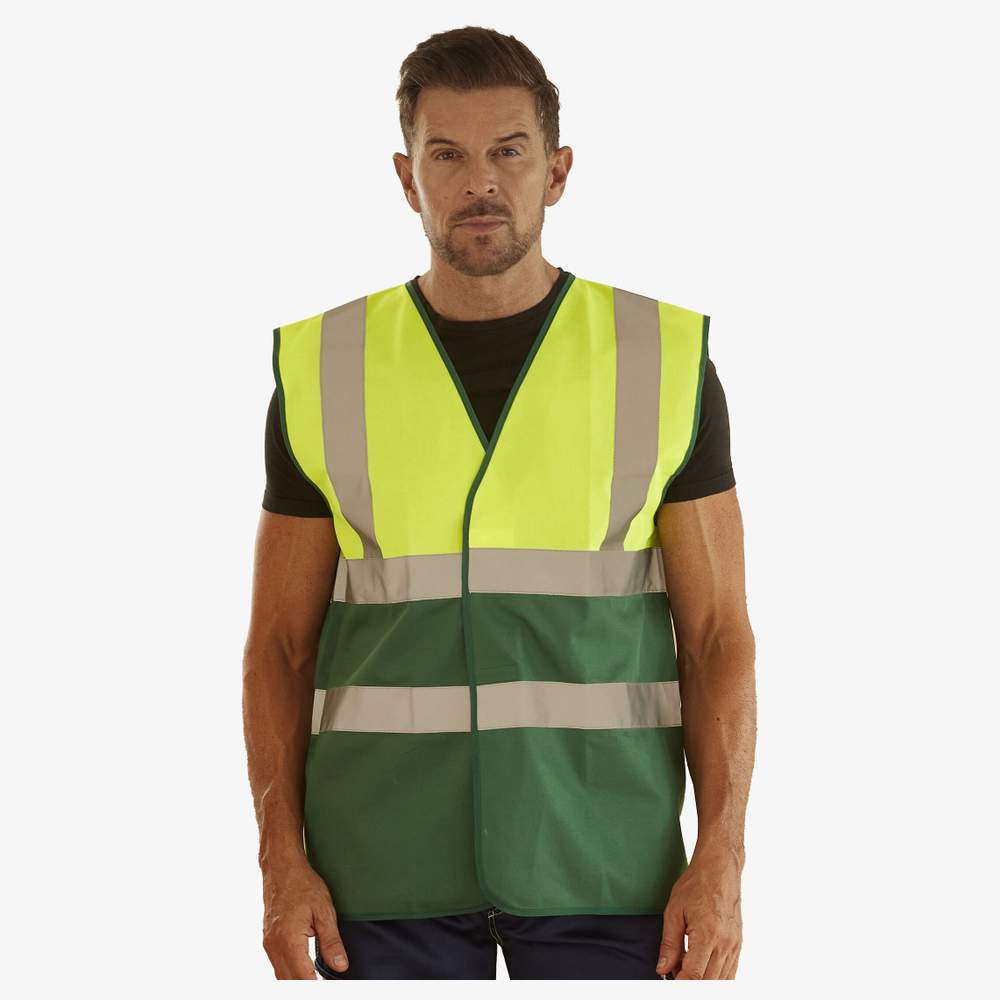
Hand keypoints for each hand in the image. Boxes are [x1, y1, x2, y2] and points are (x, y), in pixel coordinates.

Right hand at [261, 861, 349, 978]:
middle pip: (289, 982)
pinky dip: (290, 972)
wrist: (282, 867)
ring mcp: (268, 944)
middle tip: (326, 983)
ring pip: (281, 976)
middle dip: (307, 986)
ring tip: (317, 980)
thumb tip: (341, 966)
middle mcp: (274, 946)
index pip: (303, 980)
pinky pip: (277, 964)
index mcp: (288, 941)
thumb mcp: (324, 911)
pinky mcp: (268, 940)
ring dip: (298, 981)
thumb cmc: (302, 884)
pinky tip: (304, 970)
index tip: (330, 987)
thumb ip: (331, 941)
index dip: (316, 988)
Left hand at [656, 844, 742, 978]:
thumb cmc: (696, 885)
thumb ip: (669, 944)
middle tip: (674, 970)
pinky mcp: (738, 944)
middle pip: (708, 982)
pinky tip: (701, 965)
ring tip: (685, 964)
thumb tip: (663, 970)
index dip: (680, 983)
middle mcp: (725, 944)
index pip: (694, 975)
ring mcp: (734, 946)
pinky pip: (730, 972)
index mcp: (708, 935)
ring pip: (720, 981)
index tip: (669, 980)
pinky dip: (715, 976)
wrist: (719, 869)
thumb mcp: (674, 911)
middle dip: (689, 982)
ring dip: (702, 980)